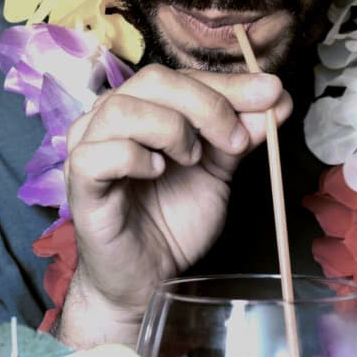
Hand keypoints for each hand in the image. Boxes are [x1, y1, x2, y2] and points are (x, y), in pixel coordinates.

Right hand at [62, 66, 290, 319]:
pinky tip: (156, 172)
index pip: (185, 77)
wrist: (148, 278)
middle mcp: (112, 118)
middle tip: (236, 140)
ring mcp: (89, 147)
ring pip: (122, 108)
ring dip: (170, 128)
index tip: (272, 93)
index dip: (229, 84)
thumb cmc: (173, 221)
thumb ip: (240, 136)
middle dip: (206, 104)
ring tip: (191, 159)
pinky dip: (135, 157)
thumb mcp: (217, 173)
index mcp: (145, 108)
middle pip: (153, 80)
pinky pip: (99, 152)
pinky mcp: (79, 182)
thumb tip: (277, 100)